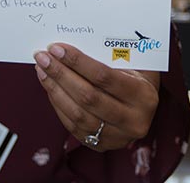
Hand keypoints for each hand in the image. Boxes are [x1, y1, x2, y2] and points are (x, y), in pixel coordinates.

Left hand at [34, 43, 159, 151]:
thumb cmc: (139, 77)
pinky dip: (58, 104)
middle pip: (88, 97)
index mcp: (144, 96)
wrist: (146, 108)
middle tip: (43, 57)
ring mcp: (117, 136)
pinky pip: (73, 126)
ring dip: (55, 90)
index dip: (78, 62)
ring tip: (42, 70)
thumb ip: (114, 55)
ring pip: (78, 114)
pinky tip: (50, 87)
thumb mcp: (136, 64)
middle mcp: (133, 120)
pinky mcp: (101, 145)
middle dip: (61, 74)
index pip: (104, 77)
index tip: (58, 49)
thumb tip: (75, 43)